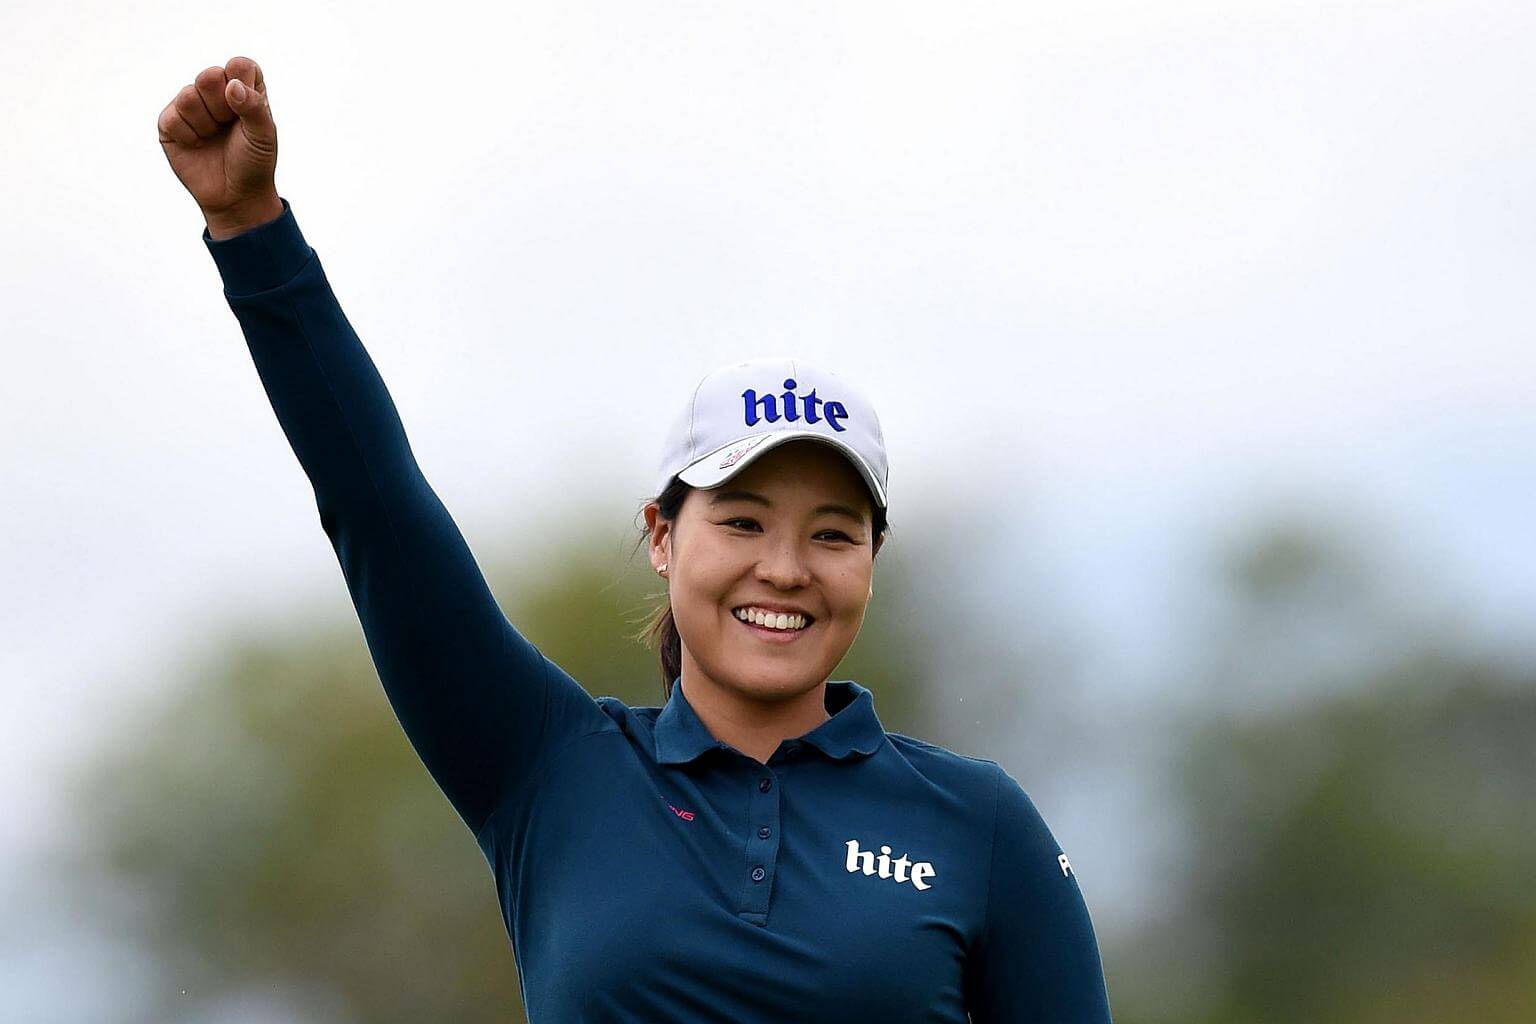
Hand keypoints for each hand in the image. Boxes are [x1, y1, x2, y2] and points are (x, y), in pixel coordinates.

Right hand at [157, 56, 281, 233]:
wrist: (236, 196)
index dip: (242, 87)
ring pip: (188, 95)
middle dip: (222, 107)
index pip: (239, 65)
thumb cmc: (254, 162)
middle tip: (229, 127)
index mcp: (242, 88)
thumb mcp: (263, 135)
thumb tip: (231, 86)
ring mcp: (190, 106)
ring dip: (206, 124)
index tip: (247, 110)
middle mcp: (215, 92)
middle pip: (209, 75)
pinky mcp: (170, 123)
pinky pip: (173, 117)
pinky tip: (197, 145)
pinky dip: (190, 136)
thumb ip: (254, 106)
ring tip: (214, 137)